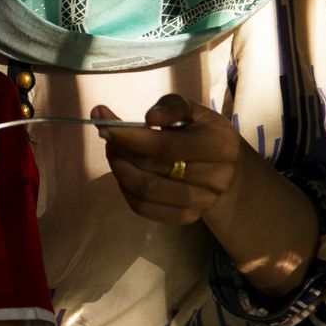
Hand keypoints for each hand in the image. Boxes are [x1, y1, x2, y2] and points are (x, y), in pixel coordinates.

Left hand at [93, 93, 239, 224]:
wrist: (220, 165)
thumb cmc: (199, 130)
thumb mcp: (190, 110)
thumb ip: (171, 107)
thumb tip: (150, 116)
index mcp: (220, 145)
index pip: (168, 146)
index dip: (132, 137)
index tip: (105, 124)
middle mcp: (217, 178)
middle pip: (153, 169)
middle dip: (122, 151)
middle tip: (107, 135)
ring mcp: (204, 201)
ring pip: (146, 192)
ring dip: (121, 170)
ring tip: (114, 152)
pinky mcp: (188, 217)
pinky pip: (144, 209)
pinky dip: (126, 189)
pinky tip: (124, 171)